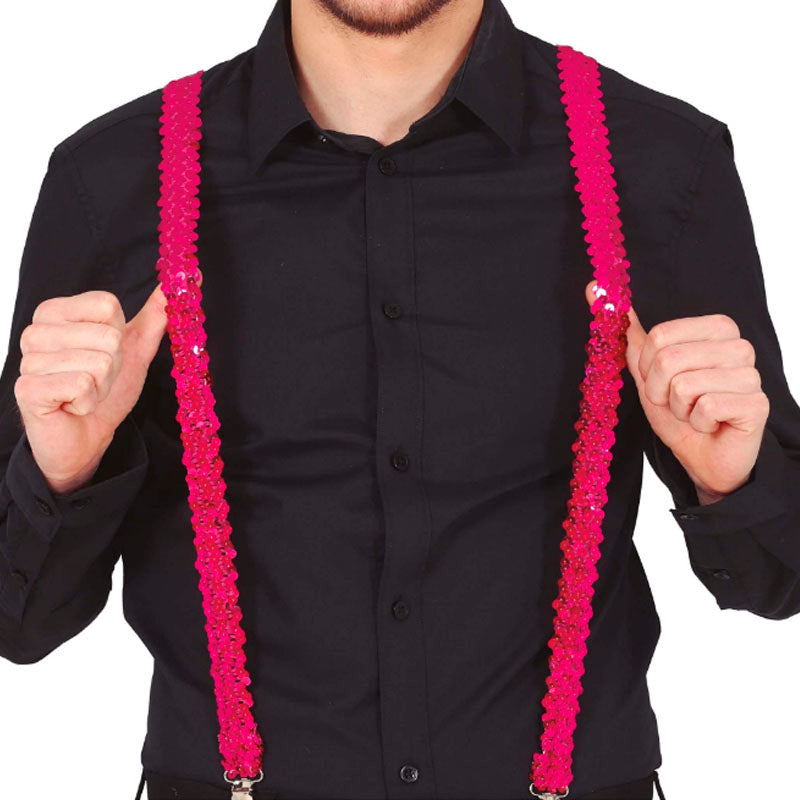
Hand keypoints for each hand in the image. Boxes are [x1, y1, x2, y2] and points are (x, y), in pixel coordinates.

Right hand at [14, 271, 200, 494]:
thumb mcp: (136, 347)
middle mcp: (36, 330)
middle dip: (113, 365)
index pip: (108, 305)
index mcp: (56, 312)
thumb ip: (157, 312)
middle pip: (108, 335)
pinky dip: (89, 401)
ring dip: (102, 386)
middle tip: (96, 380)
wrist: (86, 436)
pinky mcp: (28, 389)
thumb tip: (188, 276)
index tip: (107, 353)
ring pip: (99, 362)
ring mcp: (28, 360)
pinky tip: (74, 406)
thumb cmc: (106, 388)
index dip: (120, 335)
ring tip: (84, 393)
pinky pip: (82, 386)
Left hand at [585, 280, 769, 502]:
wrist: (702, 455)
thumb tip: (594, 287)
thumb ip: (624, 328)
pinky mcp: (756, 404)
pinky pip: (705, 407)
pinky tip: (710, 424)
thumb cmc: (677, 410)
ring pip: (684, 385)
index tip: (659, 381)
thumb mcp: (644, 368)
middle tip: (675, 402)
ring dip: (678, 409)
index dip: (648, 367)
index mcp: (716, 328)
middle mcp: (739, 346)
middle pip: (669, 359)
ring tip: (693, 413)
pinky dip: (696, 423)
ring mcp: (751, 374)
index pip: (660, 336)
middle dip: (659, 390)